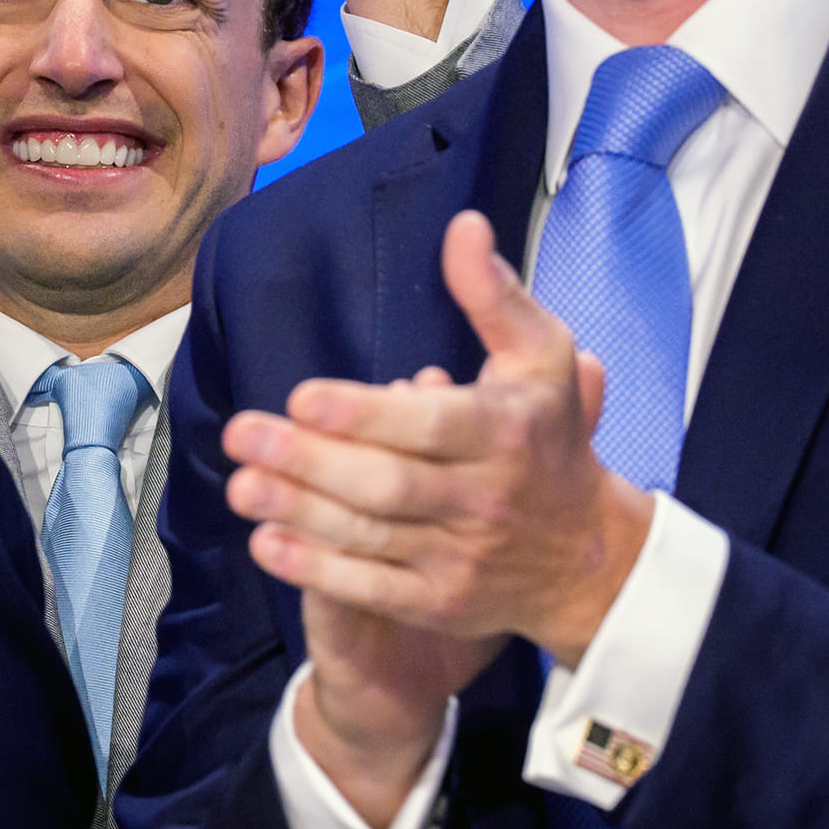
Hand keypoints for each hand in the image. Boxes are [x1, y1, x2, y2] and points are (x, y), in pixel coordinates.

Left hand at [223, 212, 653, 803]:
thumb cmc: (550, 437)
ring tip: (239, 485)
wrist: (589, 556)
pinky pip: (373, 589)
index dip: (364, 415)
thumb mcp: (542, 356)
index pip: (431, 426)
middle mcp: (486, 498)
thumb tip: (462, 226)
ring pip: (371, 536)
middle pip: (388, 485)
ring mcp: (462, 557)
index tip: (301, 397)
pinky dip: (318, 570)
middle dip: (309, 463)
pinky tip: (267, 544)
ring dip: (299, 513)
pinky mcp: (442, 603)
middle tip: (241, 435)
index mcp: (507, 431)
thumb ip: (494, 294)